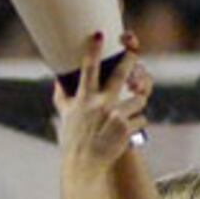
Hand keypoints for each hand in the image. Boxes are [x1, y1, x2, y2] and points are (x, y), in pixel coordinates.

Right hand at [55, 35, 152, 171]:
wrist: (84, 164)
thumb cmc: (74, 139)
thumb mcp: (65, 116)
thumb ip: (63, 97)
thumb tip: (57, 80)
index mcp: (84, 99)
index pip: (88, 69)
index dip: (94, 51)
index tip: (99, 34)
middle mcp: (99, 104)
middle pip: (121, 75)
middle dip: (129, 58)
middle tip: (133, 48)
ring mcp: (114, 115)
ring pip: (138, 100)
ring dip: (136, 107)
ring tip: (123, 119)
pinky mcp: (126, 128)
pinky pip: (142, 119)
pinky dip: (137, 124)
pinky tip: (126, 133)